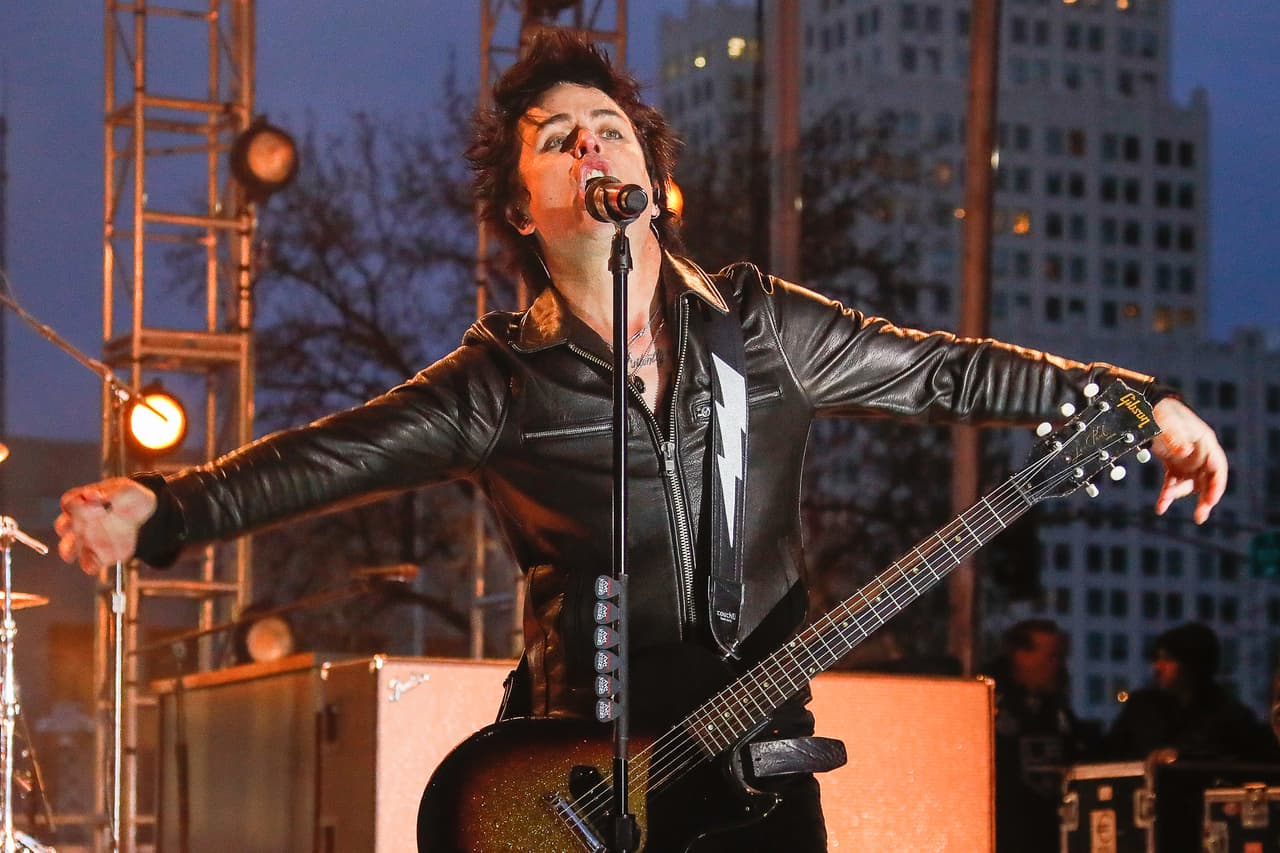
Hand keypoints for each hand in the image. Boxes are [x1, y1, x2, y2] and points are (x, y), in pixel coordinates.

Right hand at [55, 478, 157, 574]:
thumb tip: (92, 495)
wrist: (145, 511)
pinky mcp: (98, 555)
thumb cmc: (129, 496)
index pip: (69, 503)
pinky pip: (88, 564)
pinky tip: (102, 559)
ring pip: (68, 549)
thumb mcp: (124, 489)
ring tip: (82, 546)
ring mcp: (85, 539)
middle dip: (69, 526)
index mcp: (80, 502)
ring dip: (72, 549)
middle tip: (86, 522)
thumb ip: (108, 493)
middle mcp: (77, 522)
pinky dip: (91, 564)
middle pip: (63, 526)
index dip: (77, 503)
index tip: (93, 499)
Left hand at [1150, 397, 1227, 524]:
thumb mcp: (1167, 423)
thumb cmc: (1160, 412)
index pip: (1218, 468)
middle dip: (1204, 499)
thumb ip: (1176, 438)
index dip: (1217, 486)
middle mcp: (1199, 453)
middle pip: (1207, 480)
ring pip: (1188, 484)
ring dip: (1177, 495)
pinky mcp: (1173, 464)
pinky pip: (1173, 483)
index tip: (1211, 501)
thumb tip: (1185, 452)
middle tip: (1200, 517)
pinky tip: (1160, 507)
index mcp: (1205, 442)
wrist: (1144, 406)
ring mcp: (1187, 460)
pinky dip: (1167, 494)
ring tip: (1162, 503)